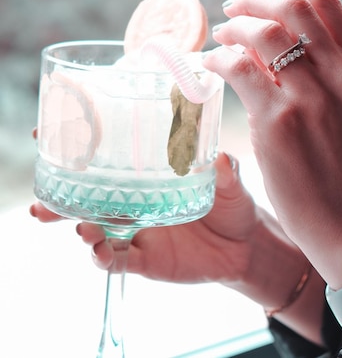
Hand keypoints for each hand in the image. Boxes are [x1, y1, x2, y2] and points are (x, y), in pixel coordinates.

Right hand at [31, 153, 258, 283]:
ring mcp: (137, 231)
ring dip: (79, 227)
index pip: (105, 161)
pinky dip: (104, 257)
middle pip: (87, 198)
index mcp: (146, 177)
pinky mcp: (145, 258)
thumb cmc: (231, 203)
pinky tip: (99, 251)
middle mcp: (134, 202)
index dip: (76, 150)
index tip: (48, 137)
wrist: (244, 246)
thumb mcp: (229, 181)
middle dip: (59, 198)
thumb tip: (221, 159)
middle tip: (41, 198)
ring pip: (96, 230)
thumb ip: (224, 171)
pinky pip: (117, 260)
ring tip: (78, 225)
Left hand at [204, 0, 341, 289]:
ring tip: (220, 35)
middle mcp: (341, 74)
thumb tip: (271, 49)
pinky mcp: (279, 123)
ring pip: (264, 31)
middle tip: (232, 4)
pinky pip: (239, 69)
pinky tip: (209, 64)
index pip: (325, 2)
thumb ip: (322, 76)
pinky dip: (219, 58)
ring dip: (234, 25)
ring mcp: (311, 97)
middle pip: (294, 6)